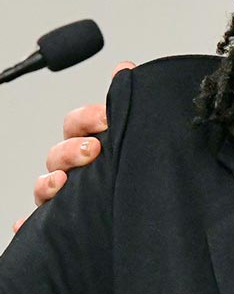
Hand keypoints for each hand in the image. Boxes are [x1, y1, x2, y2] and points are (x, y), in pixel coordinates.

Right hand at [12, 61, 134, 232]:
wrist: (146, 212)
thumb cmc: (136, 170)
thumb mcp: (133, 135)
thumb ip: (126, 104)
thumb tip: (126, 68)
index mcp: (90, 142)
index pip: (78, 123)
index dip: (88, 118)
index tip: (107, 117)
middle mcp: (73, 167)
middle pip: (59, 153)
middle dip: (71, 149)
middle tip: (93, 150)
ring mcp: (64, 194)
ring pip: (46, 185)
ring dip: (49, 182)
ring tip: (61, 183)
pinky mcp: (61, 222)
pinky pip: (37, 225)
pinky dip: (29, 225)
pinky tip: (26, 226)